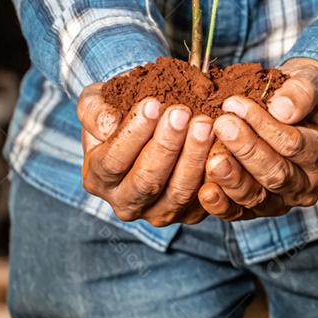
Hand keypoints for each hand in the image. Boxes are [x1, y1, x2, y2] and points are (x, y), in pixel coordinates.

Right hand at [77, 82, 214, 226]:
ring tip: (205, 124)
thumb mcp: (96, 103)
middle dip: (166, 145)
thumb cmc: (119, 112)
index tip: (152, 104)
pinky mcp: (188, 214)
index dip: (133, 133)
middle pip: (147, 181)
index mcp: (98, 178)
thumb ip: (94, 111)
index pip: (113, 161)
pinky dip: (215, 174)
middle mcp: (125, 203)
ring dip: (194, 157)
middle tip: (183, 113)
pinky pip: (205, 199)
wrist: (147, 126)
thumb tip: (108, 124)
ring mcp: (158, 213)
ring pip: (178, 192)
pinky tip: (222, 144)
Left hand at [198, 58, 317, 219]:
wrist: (292, 109)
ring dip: (232, 178)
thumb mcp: (310, 83)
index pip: (294, 145)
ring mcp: (282, 201)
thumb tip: (282, 110)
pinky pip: (238, 212)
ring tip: (211, 157)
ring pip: (256, 197)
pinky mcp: (256, 209)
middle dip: (246, 150)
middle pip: (276, 174)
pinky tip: (205, 190)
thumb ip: (301, 93)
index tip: (236, 103)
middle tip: (222, 125)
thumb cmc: (300, 94)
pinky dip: (221, 204)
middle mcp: (307, 185)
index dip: (263, 125)